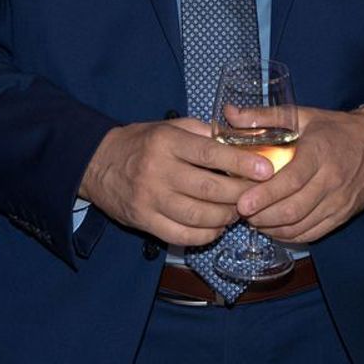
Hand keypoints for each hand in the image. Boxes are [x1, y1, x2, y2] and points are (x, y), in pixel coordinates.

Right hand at [79, 118, 273, 246]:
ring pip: (199, 217)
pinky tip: (216, 226)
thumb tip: (239, 141)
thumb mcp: (168, 127)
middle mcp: (158, 171)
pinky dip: (206, 235)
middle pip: (209, 190)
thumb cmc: (141, 143)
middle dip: (241, 195)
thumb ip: (202, 133)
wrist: (97, 163)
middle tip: (258, 195)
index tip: (266, 169)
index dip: (242, 163)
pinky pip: (182, 236)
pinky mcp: (144, 221)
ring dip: (226, 217)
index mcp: (167, 142)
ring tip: (237, 210)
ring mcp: (150, 199)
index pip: (211, 154)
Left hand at [235, 105, 363, 243]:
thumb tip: (229, 114)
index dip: (265, 195)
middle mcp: (332, 180)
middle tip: (241, 212)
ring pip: (302, 225)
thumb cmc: (337, 129)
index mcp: (320, 152)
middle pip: (294, 209)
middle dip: (263, 216)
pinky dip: (290, 235)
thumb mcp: (303, 115)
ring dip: (273, 228)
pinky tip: (274, 228)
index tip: (242, 203)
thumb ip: (264, 116)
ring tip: (254, 220)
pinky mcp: (343, 215)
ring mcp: (339, 201)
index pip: (291, 180)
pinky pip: (313, 233)